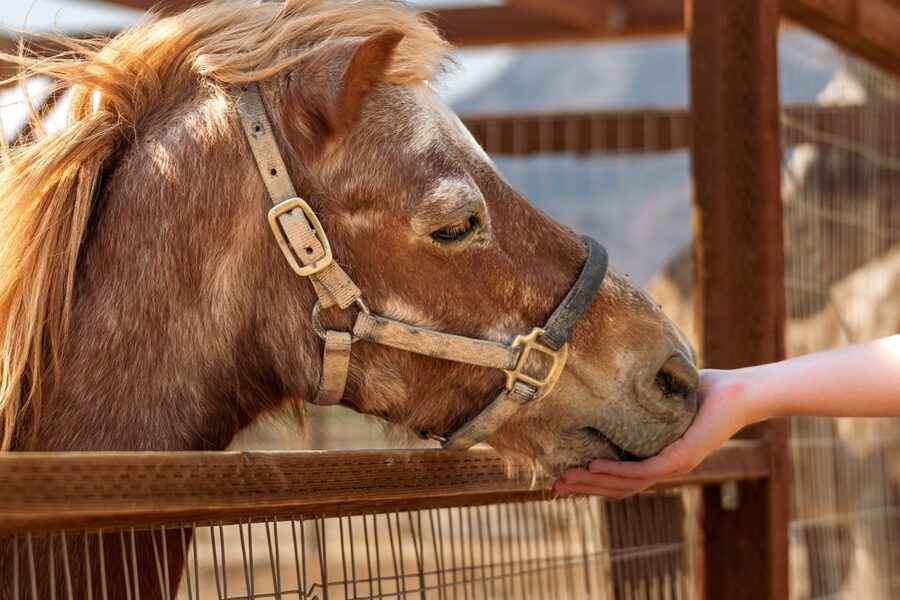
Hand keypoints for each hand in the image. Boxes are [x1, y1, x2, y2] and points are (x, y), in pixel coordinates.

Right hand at [553, 368, 756, 498]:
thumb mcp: (663, 398)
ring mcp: (675, 465)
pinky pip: (644, 470)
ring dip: (594, 483)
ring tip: (567, 479)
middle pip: (620, 487)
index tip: (565, 479)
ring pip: (628, 484)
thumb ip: (639, 401)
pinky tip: (595, 465)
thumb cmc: (705, 390)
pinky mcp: (682, 457)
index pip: (623, 479)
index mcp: (661, 458)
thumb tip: (609, 382)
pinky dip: (617, 471)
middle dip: (586, 488)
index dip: (594, 482)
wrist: (740, 392)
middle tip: (555, 487)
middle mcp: (667, 468)